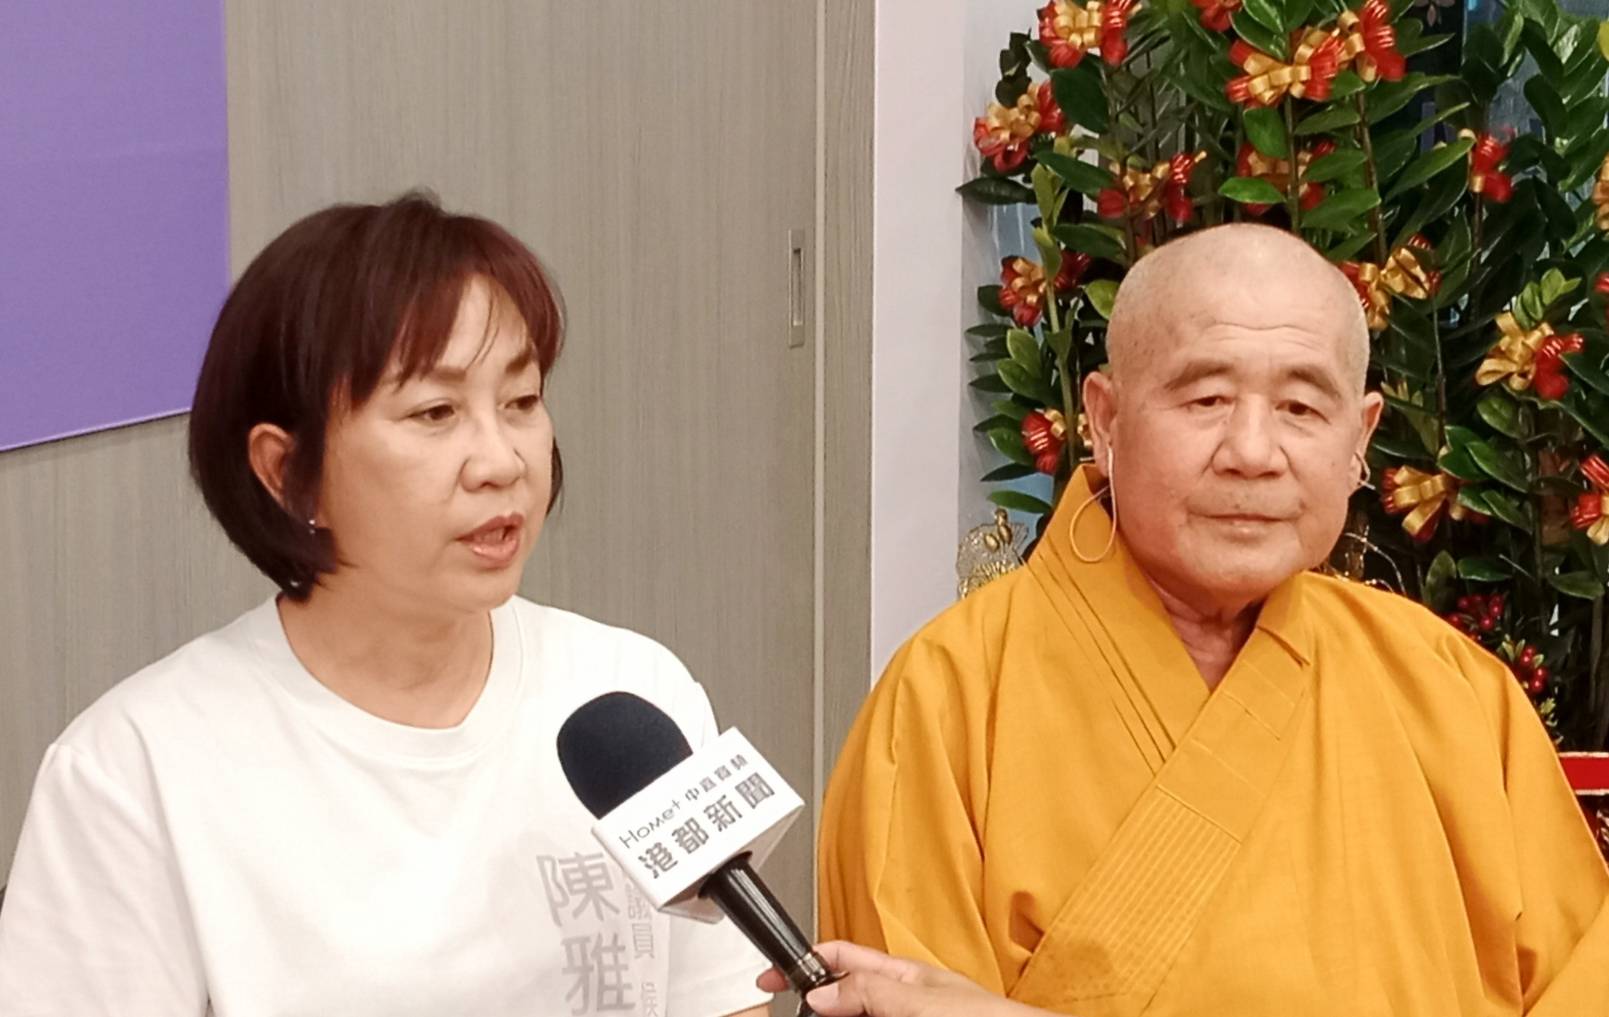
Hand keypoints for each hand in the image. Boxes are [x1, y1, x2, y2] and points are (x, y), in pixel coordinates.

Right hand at [755, 941, 1051, 1016]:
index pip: (840, 957)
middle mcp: (899, 1000)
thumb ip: (870, 990)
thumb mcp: (921, 999)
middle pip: (840, 995)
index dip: (803, 961)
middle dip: (812, 1004)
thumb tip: (820, 992)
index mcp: (900, 975)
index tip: (769, 976)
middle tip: (786, 1012)